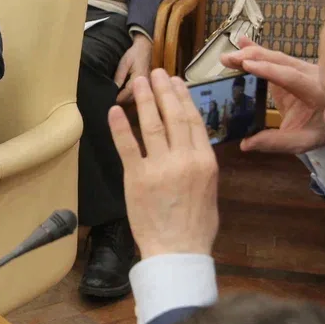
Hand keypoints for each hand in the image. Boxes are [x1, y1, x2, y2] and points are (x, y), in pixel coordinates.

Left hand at [108, 69, 219, 258]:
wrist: (178, 251)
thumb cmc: (195, 226)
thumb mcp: (209, 191)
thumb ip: (200, 166)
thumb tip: (192, 147)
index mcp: (205, 162)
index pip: (193, 121)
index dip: (183, 98)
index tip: (176, 83)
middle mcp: (184, 159)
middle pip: (173, 116)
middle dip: (163, 91)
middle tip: (155, 72)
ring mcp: (160, 167)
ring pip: (151, 125)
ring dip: (144, 100)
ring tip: (138, 82)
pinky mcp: (137, 177)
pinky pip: (127, 146)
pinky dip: (120, 126)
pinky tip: (115, 110)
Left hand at [114, 33, 152, 103]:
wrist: (146, 48)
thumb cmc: (134, 54)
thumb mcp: (124, 63)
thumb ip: (119, 76)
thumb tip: (112, 89)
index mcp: (139, 80)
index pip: (125, 96)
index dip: (115, 99)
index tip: (105, 101)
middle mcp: (147, 86)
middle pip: (131, 101)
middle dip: (119, 102)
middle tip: (107, 101)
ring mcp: (149, 88)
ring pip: (135, 100)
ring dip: (125, 101)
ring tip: (114, 99)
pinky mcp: (148, 88)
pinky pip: (138, 97)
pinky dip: (130, 98)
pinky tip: (123, 95)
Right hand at [219, 38, 324, 152]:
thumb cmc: (319, 130)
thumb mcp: (301, 141)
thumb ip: (276, 142)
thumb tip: (245, 144)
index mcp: (317, 92)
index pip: (292, 77)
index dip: (269, 70)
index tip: (247, 65)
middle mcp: (311, 75)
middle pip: (281, 60)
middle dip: (254, 57)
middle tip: (230, 59)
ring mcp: (301, 68)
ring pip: (276, 56)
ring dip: (251, 54)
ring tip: (228, 57)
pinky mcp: (291, 68)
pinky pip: (273, 57)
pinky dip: (257, 49)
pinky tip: (242, 40)